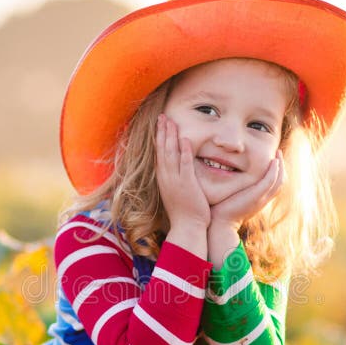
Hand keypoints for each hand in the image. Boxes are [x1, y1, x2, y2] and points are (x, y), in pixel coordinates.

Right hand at [155, 114, 209, 255]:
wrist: (187, 228)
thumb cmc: (184, 212)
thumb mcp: (177, 192)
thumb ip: (176, 179)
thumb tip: (177, 171)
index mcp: (164, 179)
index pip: (159, 154)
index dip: (158, 138)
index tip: (159, 124)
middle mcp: (166, 178)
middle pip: (162, 150)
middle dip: (161, 132)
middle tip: (162, 116)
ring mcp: (175, 181)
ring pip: (170, 154)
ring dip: (170, 136)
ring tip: (170, 121)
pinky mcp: (187, 185)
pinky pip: (185, 165)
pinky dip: (184, 152)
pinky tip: (185, 139)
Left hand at [211, 150, 285, 229]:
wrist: (220, 224)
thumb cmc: (221, 211)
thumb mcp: (232, 198)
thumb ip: (236, 190)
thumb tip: (228, 180)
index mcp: (259, 200)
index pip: (274, 185)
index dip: (277, 172)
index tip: (273, 160)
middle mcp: (263, 200)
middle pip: (280, 182)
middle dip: (281, 166)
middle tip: (278, 153)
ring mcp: (261, 198)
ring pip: (279, 181)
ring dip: (280, 165)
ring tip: (277, 153)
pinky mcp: (256, 197)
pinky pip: (270, 181)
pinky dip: (274, 170)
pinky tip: (273, 161)